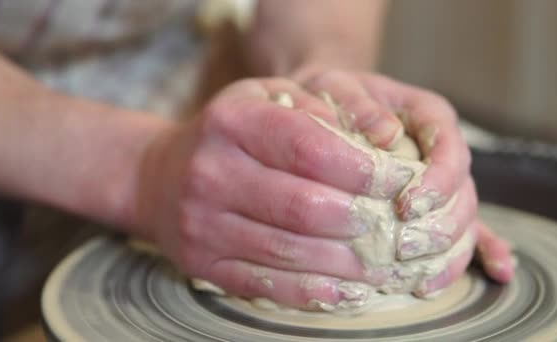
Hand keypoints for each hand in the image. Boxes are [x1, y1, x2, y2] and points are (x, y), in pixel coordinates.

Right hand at [136, 77, 422, 308]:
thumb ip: (314, 106)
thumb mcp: (262, 97)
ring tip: (384, 262)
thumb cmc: (227, 135)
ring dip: (347, 263)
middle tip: (395, 224)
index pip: (309, 147)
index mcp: (231, 122)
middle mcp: (211, 172)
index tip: (399, 180)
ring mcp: (202, 223)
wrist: (157, 177)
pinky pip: (266, 284)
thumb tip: (376, 138)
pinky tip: (346, 290)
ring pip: (291, 251)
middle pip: (305, 207)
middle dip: (362, 220)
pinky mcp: (202, 262)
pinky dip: (312, 291)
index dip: (363, 169)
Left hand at [292, 68, 513, 293]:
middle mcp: (442, 148)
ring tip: (420, 279)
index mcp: (428, 115)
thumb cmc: (332, 95)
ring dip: (448, 251)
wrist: (328, 103)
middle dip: (440, 226)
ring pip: (465, 217)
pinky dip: (480, 251)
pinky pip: (468, 228)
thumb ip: (361, 107)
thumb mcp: (338, 88)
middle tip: (404, 249)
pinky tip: (495, 272)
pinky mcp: (434, 203)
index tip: (407, 206)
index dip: (437, 181)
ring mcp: (442, 179)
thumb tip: (387, 134)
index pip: (450, 149)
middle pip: (462, 191)